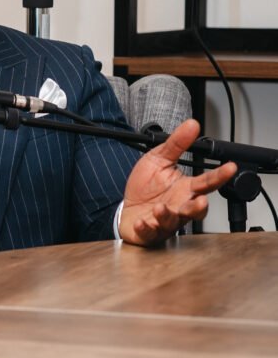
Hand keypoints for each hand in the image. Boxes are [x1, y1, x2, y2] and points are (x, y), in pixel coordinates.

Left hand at [119, 119, 236, 245]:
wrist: (128, 208)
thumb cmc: (146, 187)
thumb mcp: (158, 159)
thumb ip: (176, 144)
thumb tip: (192, 124)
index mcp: (185, 189)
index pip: (206, 182)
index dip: (219, 175)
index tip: (230, 167)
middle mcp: (179, 206)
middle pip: (195, 210)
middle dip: (199, 207)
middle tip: (201, 202)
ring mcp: (165, 221)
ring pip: (174, 222)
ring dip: (168, 216)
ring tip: (160, 207)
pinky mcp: (149, 232)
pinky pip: (150, 233)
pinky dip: (147, 228)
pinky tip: (143, 222)